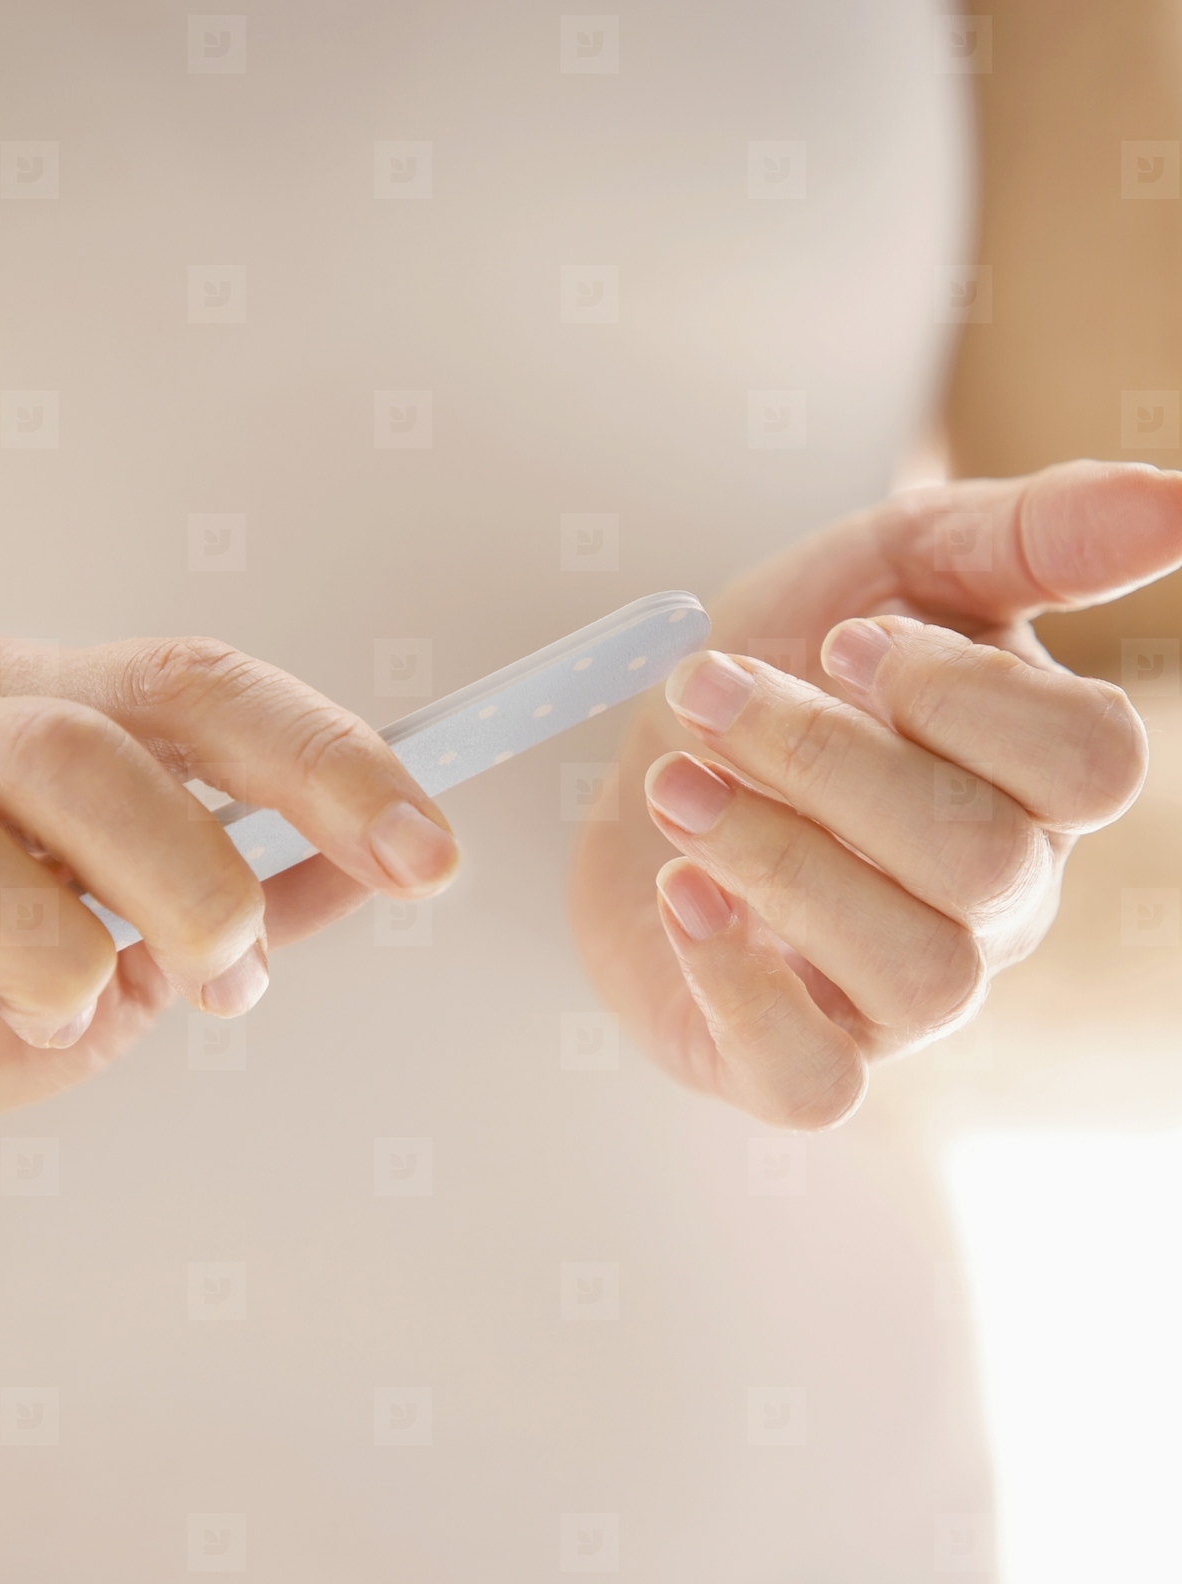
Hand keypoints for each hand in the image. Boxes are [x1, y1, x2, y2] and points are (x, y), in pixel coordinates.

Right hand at [0, 637, 458, 1110]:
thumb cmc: (1, 956)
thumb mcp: (129, 914)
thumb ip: (244, 881)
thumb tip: (369, 867)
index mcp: (72, 707)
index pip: (216, 694)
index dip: (333, 764)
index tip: (428, 854)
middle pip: (110, 737)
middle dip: (200, 868)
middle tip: (231, 965)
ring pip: (36, 787)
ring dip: (86, 933)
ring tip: (82, 996)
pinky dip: (17, 973)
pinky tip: (17, 1010)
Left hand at [571, 461, 1181, 1126]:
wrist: (657, 758)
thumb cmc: (785, 671)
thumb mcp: (892, 566)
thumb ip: (1027, 533)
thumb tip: (1176, 500)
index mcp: (1031, 783)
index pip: (1088, 765)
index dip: (964, 697)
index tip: (839, 641)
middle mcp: (993, 902)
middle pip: (983, 861)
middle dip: (827, 762)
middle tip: (707, 691)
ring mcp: (904, 996)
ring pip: (919, 975)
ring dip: (780, 864)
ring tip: (674, 785)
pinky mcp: (803, 1059)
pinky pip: (816, 1083)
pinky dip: (743, 992)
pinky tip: (683, 895)